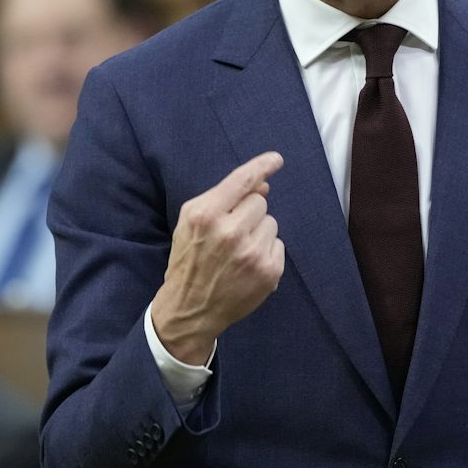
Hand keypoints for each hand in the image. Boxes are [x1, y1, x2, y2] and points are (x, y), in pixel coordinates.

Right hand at [149, 152, 285, 364]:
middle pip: (259, 201)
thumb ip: (223, 199)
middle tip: (231, 234)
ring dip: (258, 233)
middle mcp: (230, 232)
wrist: (190, 308)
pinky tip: (248, 266)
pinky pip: (278, 245)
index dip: (262, 166)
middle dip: (248, 213)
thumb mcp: (191, 223)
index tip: (276, 159)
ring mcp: (252, 253)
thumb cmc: (189, 260)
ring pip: (271, 223)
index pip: (242, 180)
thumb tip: (263, 186)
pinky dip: (266, 252)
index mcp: (205, 215)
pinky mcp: (268, 271)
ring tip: (238, 252)